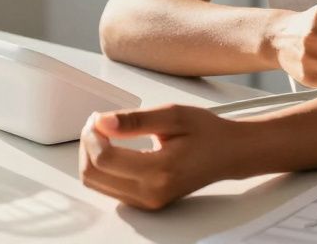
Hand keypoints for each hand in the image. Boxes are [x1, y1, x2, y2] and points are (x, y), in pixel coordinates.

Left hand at [78, 104, 243, 210]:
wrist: (228, 154)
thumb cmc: (206, 133)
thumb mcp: (172, 115)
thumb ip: (135, 120)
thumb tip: (103, 122)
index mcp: (160, 170)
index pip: (105, 160)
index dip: (93, 136)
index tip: (98, 118)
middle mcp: (151, 192)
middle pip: (93, 176)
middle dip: (88, 145)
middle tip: (98, 123)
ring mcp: (147, 201)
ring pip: (96, 184)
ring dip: (93, 156)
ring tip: (106, 133)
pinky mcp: (145, 202)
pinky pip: (108, 187)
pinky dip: (103, 166)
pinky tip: (114, 147)